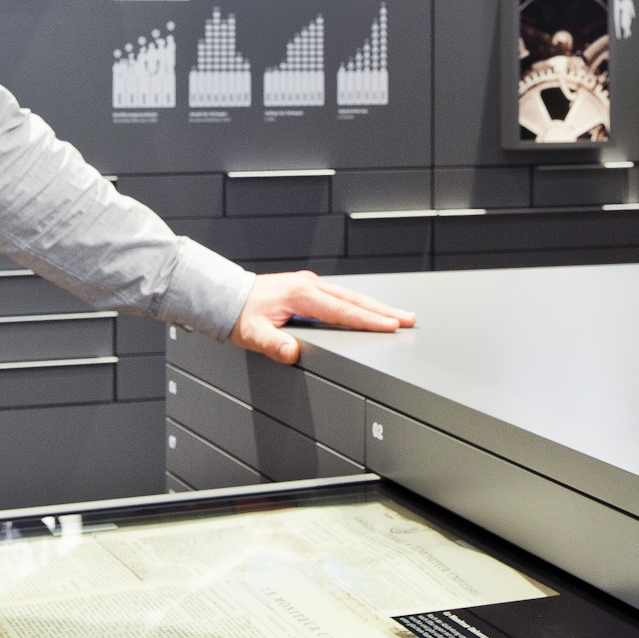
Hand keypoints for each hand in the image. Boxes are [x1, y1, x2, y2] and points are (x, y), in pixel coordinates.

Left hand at [232, 272, 416, 364]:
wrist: (229, 297)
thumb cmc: (241, 316)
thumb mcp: (252, 334)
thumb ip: (271, 345)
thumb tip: (290, 352)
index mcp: (300, 295)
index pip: (342, 310)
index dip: (367, 319)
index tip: (390, 326)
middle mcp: (309, 286)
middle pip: (354, 299)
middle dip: (383, 310)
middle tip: (409, 319)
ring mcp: (310, 285)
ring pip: (350, 296)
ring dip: (375, 306)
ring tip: (399, 316)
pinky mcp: (309, 289)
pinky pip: (341, 296)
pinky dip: (360, 303)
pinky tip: (371, 311)